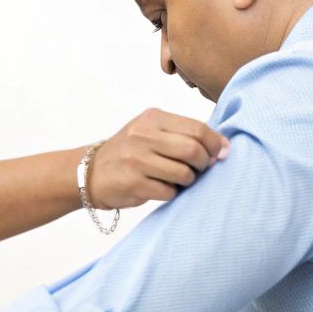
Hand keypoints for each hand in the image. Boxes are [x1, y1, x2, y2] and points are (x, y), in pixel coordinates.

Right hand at [87, 108, 230, 208]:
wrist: (89, 172)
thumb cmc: (129, 152)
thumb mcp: (151, 131)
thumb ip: (182, 134)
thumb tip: (223, 148)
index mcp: (153, 118)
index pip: (197, 128)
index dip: (215, 143)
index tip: (221, 153)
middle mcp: (143, 136)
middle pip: (193, 150)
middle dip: (205, 163)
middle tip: (202, 169)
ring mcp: (137, 160)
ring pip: (184, 174)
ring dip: (189, 181)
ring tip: (180, 180)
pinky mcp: (133, 183)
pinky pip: (169, 192)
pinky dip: (172, 193)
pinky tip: (163, 188)